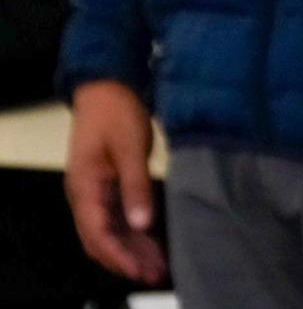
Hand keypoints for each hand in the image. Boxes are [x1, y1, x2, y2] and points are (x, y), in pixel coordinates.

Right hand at [65, 80, 164, 284]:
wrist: (106, 87)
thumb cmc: (117, 112)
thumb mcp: (131, 146)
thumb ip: (136, 186)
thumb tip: (142, 224)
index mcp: (85, 188)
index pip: (98, 234)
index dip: (119, 256)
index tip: (141, 271)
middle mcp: (85, 196)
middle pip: (102, 239)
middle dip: (127, 260)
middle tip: (158, 274)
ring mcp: (95, 193)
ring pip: (110, 232)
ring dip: (132, 250)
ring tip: (159, 266)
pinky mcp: (108, 187)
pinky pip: (118, 218)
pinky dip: (134, 234)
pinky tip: (153, 243)